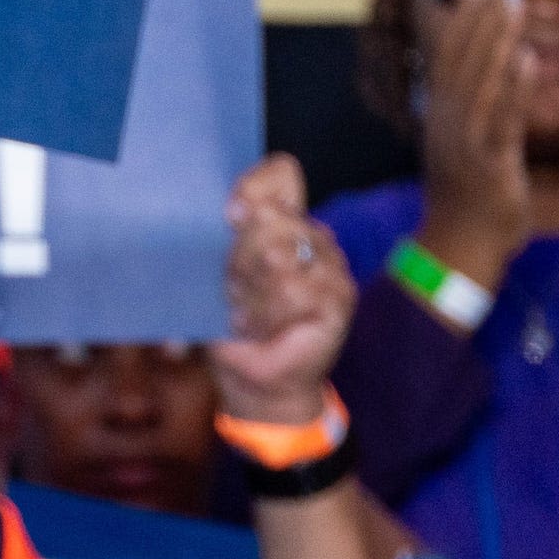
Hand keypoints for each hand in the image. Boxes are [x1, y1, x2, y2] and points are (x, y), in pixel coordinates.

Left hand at [214, 154, 354, 424]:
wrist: (256, 384)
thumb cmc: (235, 329)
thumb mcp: (217, 279)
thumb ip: (227, 241)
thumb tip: (236, 208)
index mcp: (282, 223)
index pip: (280, 174)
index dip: (254, 186)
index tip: (230, 213)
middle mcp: (311, 236)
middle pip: (269, 217)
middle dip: (238, 260)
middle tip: (234, 292)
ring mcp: (331, 265)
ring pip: (278, 253)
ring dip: (250, 291)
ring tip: (247, 313)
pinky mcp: (340, 297)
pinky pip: (294, 289)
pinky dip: (267, 313)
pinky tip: (262, 328)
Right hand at [414, 0, 533, 295]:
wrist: (457, 252)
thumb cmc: (469, 200)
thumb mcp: (462, 144)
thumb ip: (472, 107)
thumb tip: (489, 69)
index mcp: (443, 115)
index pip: (451, 50)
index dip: (466, 10)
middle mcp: (447, 123)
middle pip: (461, 56)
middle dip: (482, 11)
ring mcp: (464, 144)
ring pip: (479, 82)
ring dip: (496, 39)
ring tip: (515, 0)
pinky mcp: (488, 166)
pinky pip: (503, 121)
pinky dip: (515, 89)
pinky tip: (527, 58)